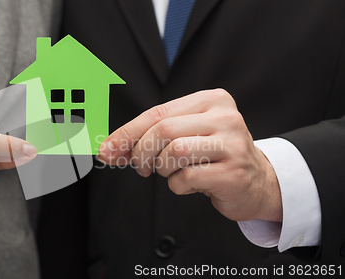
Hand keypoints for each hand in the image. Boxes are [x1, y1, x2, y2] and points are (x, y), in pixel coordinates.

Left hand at [97, 89, 281, 221]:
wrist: (257, 181)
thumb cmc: (213, 156)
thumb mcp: (186, 134)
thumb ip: (151, 135)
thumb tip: (108, 148)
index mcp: (211, 100)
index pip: (157, 112)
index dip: (127, 132)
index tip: (106, 149)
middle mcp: (224, 117)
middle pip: (163, 130)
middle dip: (141, 152)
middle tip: (141, 167)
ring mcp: (232, 144)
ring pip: (174, 152)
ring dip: (162, 169)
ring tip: (173, 172)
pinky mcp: (233, 172)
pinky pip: (186, 178)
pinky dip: (177, 185)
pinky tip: (190, 184)